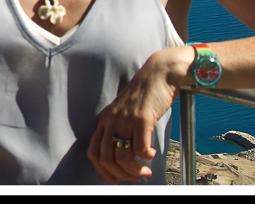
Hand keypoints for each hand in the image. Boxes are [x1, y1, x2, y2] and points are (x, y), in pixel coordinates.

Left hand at [86, 47, 189, 183]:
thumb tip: (125, 157)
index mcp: (105, 120)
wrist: (160, 73)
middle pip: (106, 159)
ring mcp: (125, 119)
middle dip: (121, 175)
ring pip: (122, 157)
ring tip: (146, 170)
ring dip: (135, 170)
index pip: (93, 152)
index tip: (114, 181)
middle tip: (137, 176)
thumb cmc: (146, 95)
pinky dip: (146, 157)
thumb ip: (122, 129)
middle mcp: (111, 120)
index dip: (102, 171)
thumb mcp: (126, 112)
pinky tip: (152, 154)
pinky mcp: (141, 119)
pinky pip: (140, 148)